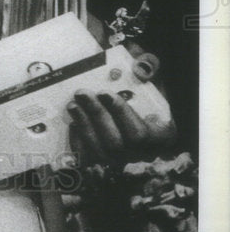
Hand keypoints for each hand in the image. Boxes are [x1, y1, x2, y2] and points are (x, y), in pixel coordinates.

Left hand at [67, 44, 176, 166]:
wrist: (130, 108)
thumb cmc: (143, 95)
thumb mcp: (150, 77)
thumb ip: (149, 67)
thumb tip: (141, 67)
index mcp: (159, 135)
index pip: (140, 132)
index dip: (121, 113)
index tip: (104, 92)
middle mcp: (140, 154)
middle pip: (117, 143)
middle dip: (97, 116)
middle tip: (82, 93)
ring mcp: (121, 161)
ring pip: (100, 152)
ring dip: (84, 126)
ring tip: (73, 105)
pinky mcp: (103, 164)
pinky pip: (87, 159)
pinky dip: (77, 141)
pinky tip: (72, 123)